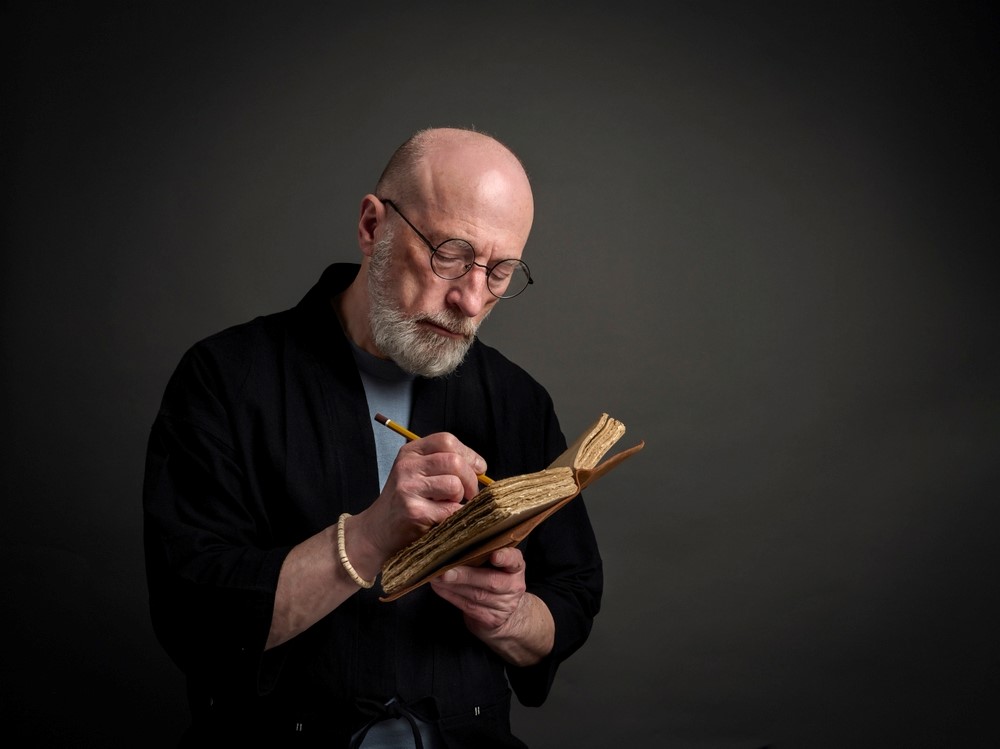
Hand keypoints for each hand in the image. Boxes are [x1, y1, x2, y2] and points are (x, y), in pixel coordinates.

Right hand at [354, 432, 486, 564]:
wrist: (377, 531)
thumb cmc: (405, 502)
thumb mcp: (417, 473)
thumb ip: (443, 464)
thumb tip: (480, 468)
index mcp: (410, 452)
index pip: (447, 441)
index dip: (469, 454)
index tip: (478, 469)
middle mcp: (407, 466)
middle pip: (455, 461)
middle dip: (471, 480)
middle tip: (469, 495)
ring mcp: (408, 487)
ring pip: (454, 485)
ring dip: (460, 499)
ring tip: (450, 506)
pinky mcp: (413, 511)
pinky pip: (450, 510)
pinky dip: (454, 516)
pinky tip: (443, 519)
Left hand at [430, 547, 526, 634]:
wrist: (504, 612)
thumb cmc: (494, 577)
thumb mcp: (496, 563)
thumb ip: (483, 551)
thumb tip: (453, 539)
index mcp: (516, 567)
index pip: (514, 560)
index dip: (505, 558)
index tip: (494, 556)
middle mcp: (513, 586)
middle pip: (491, 582)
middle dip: (466, 576)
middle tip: (445, 571)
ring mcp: (504, 605)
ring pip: (476, 595)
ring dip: (452, 586)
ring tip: (435, 577)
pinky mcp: (490, 619)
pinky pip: (468, 606)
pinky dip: (451, 596)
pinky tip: (439, 588)